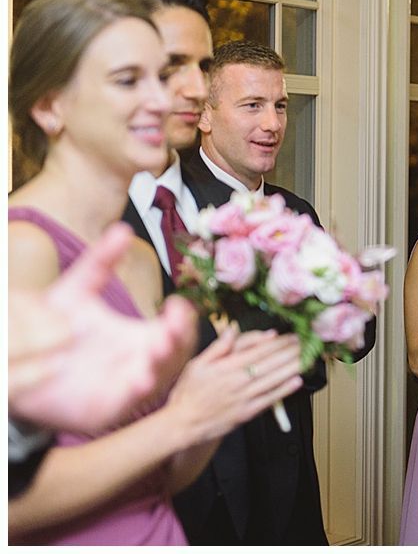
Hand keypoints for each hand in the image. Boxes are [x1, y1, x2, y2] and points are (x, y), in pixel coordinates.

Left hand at [9, 222, 196, 433]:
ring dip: (164, 365)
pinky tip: (139, 378)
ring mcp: (127, 385)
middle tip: (173, 326)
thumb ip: (100, 262)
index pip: (176, 327)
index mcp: (141, 336)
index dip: (182, 317)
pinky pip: (130, 402)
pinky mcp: (107, 408)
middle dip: (180, 340)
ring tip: (159, 349)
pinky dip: (138, 391)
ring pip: (160, 378)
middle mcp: (141, 360)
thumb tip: (123, 229)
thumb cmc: (52, 329)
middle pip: (177, 353)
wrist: (15, 364)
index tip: (177, 303)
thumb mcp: (77, 291)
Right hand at [163, 328, 304, 444]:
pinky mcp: (247, 413)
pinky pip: (269, 399)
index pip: (258, 350)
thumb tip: (233, 329)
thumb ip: (218, 347)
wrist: (183, 424)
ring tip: (306, 358)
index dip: (277, 342)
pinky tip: (297, 381)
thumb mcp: (197, 364)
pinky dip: (284, 390)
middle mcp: (237, 381)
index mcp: (226, 367)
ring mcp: (243, 398)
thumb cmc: (188, 393)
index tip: (289, 336)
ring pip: (273, 379)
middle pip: (270, 363)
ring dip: (292, 367)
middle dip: (290, 352)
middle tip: (305, 343)